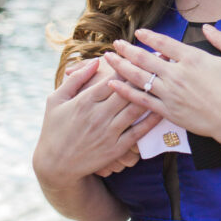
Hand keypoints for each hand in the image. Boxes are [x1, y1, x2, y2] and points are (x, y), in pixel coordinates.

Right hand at [33, 59, 158, 188]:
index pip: (112, 78)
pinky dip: (151, 120)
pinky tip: (162, 109)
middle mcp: (98, 115)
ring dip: (151, 94)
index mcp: (85, 101)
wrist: (55, 166)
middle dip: (144, 75)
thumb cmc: (54, 128)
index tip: (142, 54)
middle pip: (127, 91)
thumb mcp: (56, 100)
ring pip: (135, 109)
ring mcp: (108, 132)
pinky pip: (138, 132)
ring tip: (166, 81)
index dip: (128, 65)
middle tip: (161, 62)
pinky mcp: (115, 149)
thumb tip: (97, 61)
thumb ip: (76, 79)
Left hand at [104, 25, 220, 142]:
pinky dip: (126, 92)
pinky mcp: (169, 112)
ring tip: (109, 60)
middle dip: (127, 50)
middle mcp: (177, 74)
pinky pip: (142, 100)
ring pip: (139, 77)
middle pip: (145, 58)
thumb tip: (208, 27)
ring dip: (121, 67)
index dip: (150, 37)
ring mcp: (170, 94)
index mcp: (193, 58)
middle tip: (115, 44)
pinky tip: (114, 85)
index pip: (165, 43)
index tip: (139, 33)